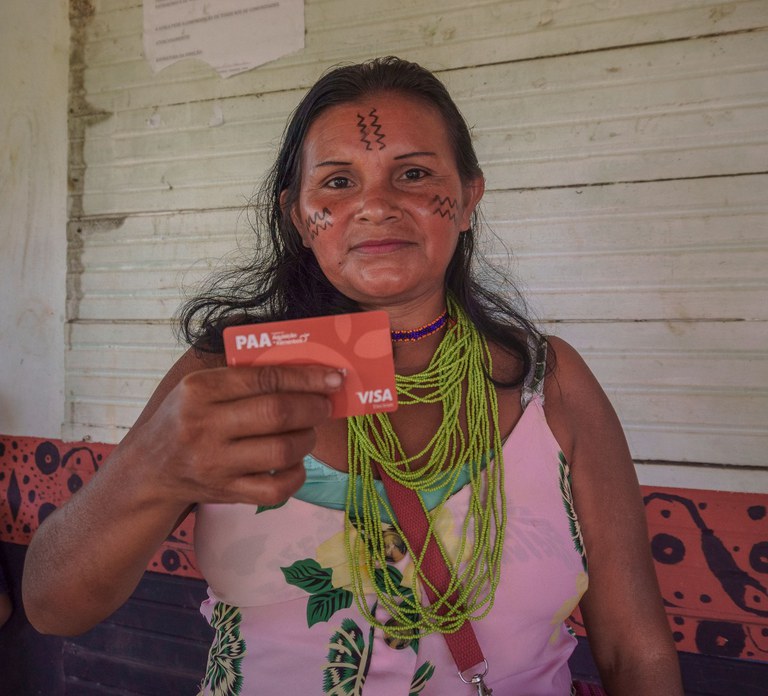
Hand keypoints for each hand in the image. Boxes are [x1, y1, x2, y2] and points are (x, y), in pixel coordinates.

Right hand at [124, 364, 341, 507]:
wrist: (151, 469)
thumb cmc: (187, 417)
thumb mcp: (200, 386)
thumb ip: (244, 375)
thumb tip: (306, 367)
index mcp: (200, 390)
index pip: (264, 378)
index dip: (306, 377)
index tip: (333, 377)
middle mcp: (205, 426)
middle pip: (277, 414)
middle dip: (313, 407)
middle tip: (325, 405)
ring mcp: (215, 464)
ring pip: (282, 451)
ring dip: (308, 438)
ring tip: (308, 431)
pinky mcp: (226, 493)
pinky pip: (276, 489)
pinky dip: (297, 475)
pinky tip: (296, 462)